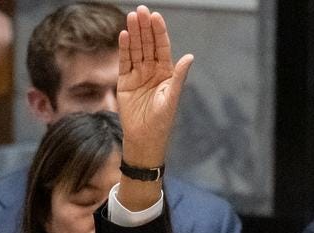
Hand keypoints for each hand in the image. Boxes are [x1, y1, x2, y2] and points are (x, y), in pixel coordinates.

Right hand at [117, 6, 193, 168]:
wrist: (144, 138)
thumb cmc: (162, 121)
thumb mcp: (172, 98)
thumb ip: (178, 77)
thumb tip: (190, 57)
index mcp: (166, 73)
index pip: (162, 47)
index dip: (159, 32)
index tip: (156, 16)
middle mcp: (152, 70)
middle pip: (147, 44)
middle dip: (145, 27)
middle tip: (141, 10)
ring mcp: (137, 75)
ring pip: (135, 50)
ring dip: (134, 34)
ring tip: (131, 17)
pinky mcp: (124, 81)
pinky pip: (124, 61)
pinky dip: (124, 48)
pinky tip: (124, 35)